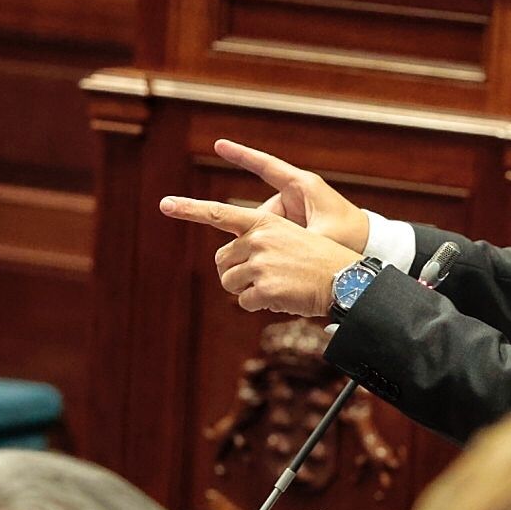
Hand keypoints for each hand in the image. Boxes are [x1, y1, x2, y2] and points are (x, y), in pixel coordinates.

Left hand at [157, 197, 359, 316]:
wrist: (345, 279)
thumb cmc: (318, 260)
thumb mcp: (289, 236)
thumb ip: (258, 241)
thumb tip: (228, 265)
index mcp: (264, 222)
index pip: (220, 213)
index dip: (189, 209)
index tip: (165, 204)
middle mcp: (258, 239)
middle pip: (222, 261)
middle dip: (235, 273)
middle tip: (260, 278)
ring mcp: (261, 264)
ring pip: (230, 284)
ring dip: (246, 291)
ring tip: (275, 286)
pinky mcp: (265, 288)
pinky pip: (245, 303)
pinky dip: (260, 305)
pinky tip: (282, 297)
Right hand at [214, 140, 369, 251]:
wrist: (373, 245)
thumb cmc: (352, 237)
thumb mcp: (322, 237)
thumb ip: (293, 239)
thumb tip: (260, 247)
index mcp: (303, 187)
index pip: (266, 167)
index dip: (241, 156)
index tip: (219, 145)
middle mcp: (297, 195)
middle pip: (261, 212)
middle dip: (258, 234)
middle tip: (263, 252)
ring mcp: (297, 210)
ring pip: (266, 227)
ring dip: (269, 245)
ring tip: (286, 260)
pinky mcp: (298, 225)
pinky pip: (277, 234)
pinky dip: (275, 248)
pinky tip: (282, 264)